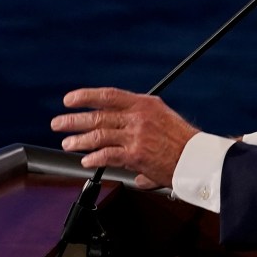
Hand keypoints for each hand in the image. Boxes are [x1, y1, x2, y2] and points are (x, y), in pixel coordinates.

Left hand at [51, 88, 199, 189]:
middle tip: (58, 124)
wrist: (197, 157)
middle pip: (97, 116)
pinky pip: (107, 155)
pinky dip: (94, 158)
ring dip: (79, 140)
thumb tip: (124, 133)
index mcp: (143, 103)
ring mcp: (135, 136)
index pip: (108, 95)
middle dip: (73, 120)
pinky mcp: (135, 155)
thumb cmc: (182, 139)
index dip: (85, 96)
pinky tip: (87, 161)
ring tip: (68, 144)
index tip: (69, 100)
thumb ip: (139, 120)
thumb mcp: (161, 116)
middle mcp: (137, 117)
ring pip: (98, 135)